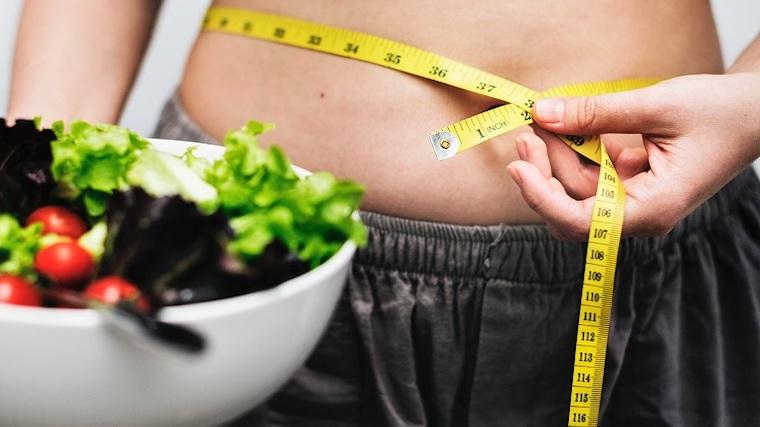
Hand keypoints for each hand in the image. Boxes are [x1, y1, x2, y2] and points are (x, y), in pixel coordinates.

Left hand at [507, 73, 759, 239]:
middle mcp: (640, 212)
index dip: (543, 198)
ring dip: (556, 154)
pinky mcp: (631, 181)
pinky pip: (593, 172)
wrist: (756, 111)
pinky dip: (576, 149)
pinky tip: (564, 125)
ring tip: (541, 119)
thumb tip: (542, 113)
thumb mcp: (656, 106)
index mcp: (653, 209)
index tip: (517, 167)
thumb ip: (596, 113)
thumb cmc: (721, 113)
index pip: (581, 223)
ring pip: (578, 187)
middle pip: (572, 206)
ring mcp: (635, 198)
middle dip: (544, 170)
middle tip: (527, 130)